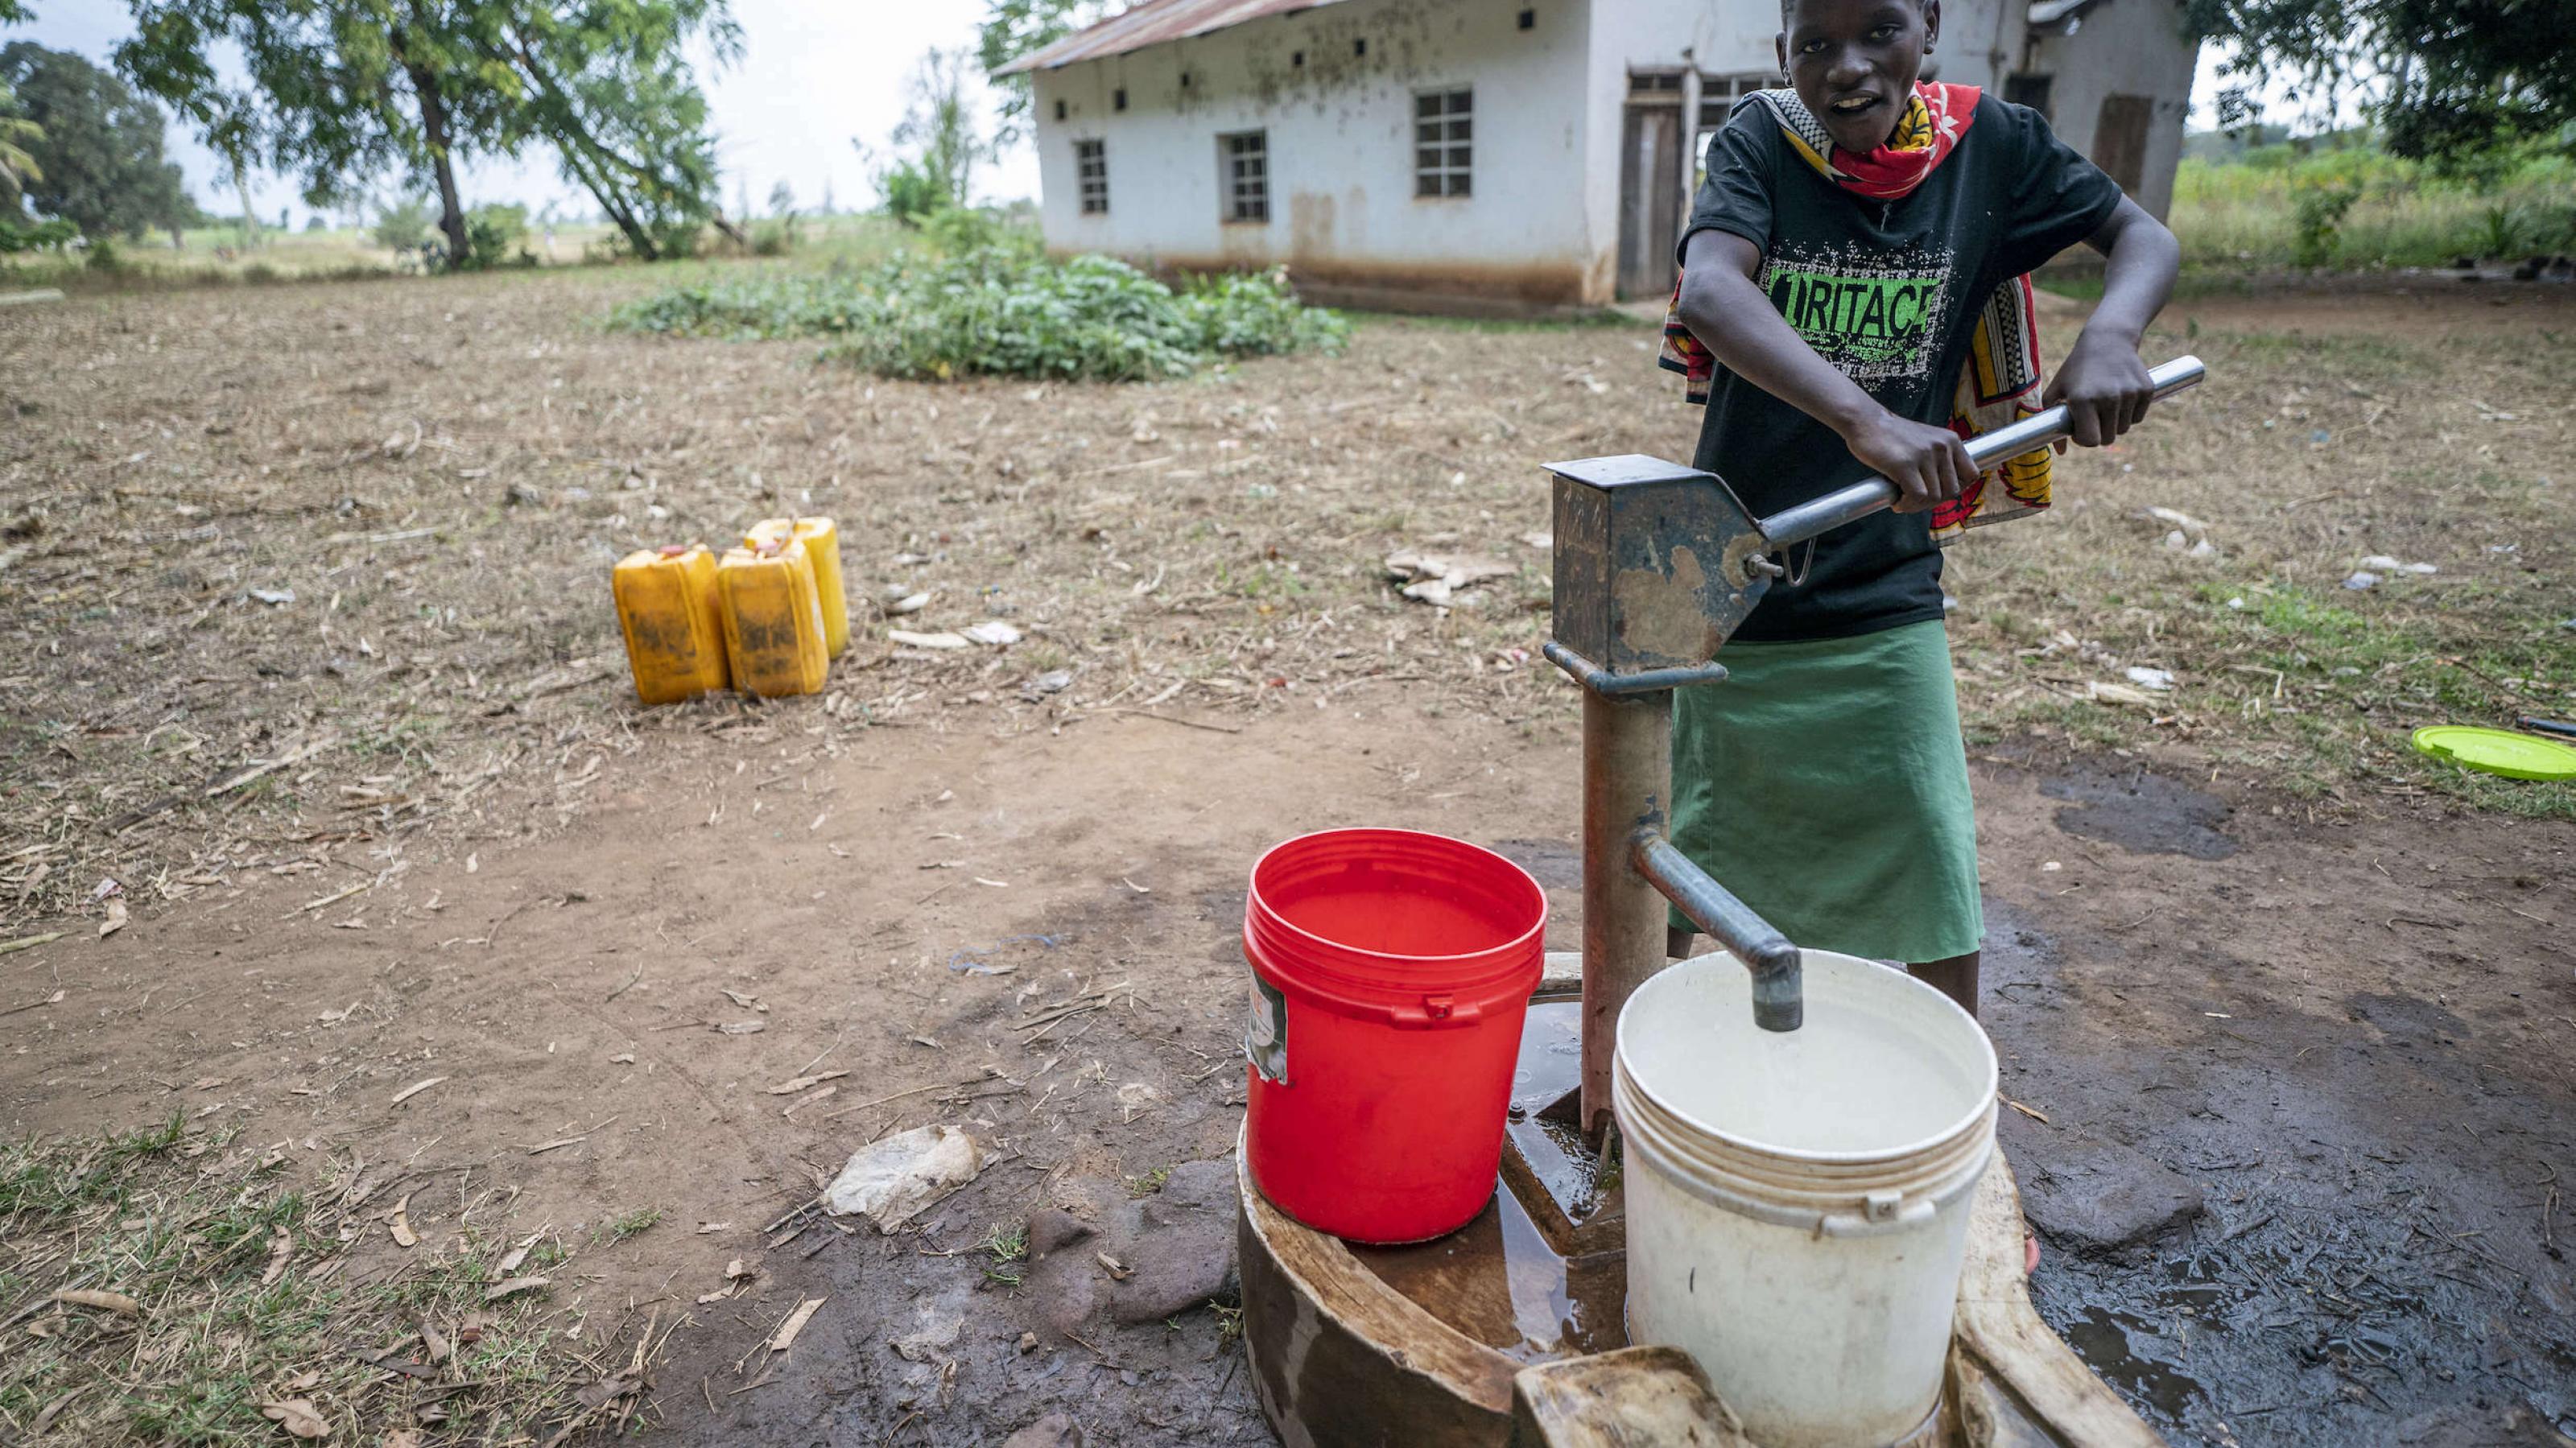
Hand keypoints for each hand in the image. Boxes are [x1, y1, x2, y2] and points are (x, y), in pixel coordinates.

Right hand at [1840, 409, 1977, 513]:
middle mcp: (1942, 446)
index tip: (1937, 492)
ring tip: (1902, 500)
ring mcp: (1925, 455)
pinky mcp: (1906, 464)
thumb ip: (1938, 459)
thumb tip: (1944, 492)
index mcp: (1950, 441)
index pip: (1971, 475)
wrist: (1865, 421)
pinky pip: (1917, 497)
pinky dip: (1907, 505)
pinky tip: (1896, 501)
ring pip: (1934, 497)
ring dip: (1917, 506)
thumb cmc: (1890, 436)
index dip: (1955, 489)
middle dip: (1933, 502)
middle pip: (1952, 491)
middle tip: (1914, 499)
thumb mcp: (1925, 441)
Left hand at [2044, 333, 2155, 448]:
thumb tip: (2060, 452)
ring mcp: (2130, 394)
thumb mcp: (2057, 390)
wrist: (2108, 339)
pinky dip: (2129, 413)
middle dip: (2099, 432)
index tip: (2080, 429)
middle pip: (2108, 439)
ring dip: (2114, 422)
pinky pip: (2138, 417)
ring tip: (2105, 402)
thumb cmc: (2077, 368)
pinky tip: (2120, 395)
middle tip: (2092, 416)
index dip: (2084, 439)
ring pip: (2124, 429)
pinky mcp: (2147, 390)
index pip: (2090, 441)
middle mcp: (2108, 398)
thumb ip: (2051, 420)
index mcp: (2083, 400)